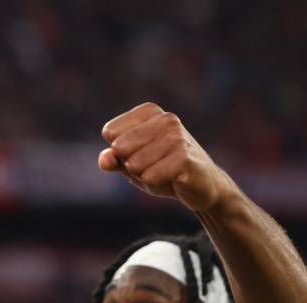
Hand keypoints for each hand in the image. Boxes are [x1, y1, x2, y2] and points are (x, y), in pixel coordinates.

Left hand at [98, 103, 234, 211]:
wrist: (203, 187)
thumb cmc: (164, 171)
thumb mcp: (133, 165)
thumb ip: (114, 160)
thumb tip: (104, 160)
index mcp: (151, 112)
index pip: (110, 132)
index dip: (119, 152)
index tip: (142, 154)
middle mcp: (166, 118)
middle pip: (119, 148)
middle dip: (131, 166)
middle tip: (154, 166)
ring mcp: (177, 137)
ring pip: (133, 164)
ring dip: (145, 177)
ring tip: (165, 173)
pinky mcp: (184, 158)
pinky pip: (149, 177)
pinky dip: (156, 185)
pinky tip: (173, 180)